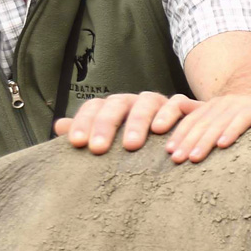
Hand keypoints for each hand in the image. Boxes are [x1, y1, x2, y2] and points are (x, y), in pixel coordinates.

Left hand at [55, 92, 186, 152]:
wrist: (191, 133)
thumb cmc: (145, 143)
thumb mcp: (116, 140)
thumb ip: (90, 133)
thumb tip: (59, 126)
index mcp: (116, 108)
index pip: (95, 107)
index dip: (85, 122)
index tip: (78, 143)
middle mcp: (136, 102)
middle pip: (118, 104)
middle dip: (107, 125)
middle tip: (98, 149)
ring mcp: (162, 102)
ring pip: (147, 101)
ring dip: (138, 121)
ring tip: (131, 145)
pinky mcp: (187, 107)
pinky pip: (178, 103)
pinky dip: (170, 114)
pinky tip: (161, 132)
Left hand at [163, 88, 250, 162]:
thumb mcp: (236, 124)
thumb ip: (218, 132)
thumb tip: (196, 155)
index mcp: (217, 106)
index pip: (193, 121)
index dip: (180, 135)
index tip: (169, 153)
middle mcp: (226, 102)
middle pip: (202, 123)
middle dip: (187, 141)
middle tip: (176, 160)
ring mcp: (242, 103)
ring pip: (218, 123)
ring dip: (205, 141)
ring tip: (194, 158)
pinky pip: (243, 120)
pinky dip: (232, 132)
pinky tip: (223, 145)